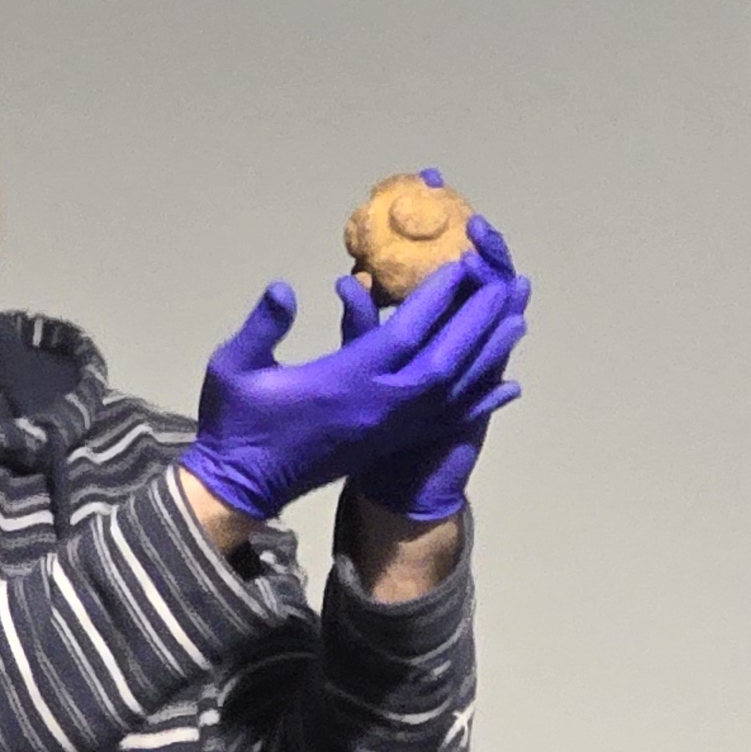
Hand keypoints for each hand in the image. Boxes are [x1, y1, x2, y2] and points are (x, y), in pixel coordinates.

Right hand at [177, 228, 521, 524]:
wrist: (241, 486)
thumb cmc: (235, 424)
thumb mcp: (233, 367)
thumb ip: (262, 326)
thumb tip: (284, 288)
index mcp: (345, 383)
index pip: (405, 334)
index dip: (437, 298)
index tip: (459, 264)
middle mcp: (379, 406)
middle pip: (445, 360)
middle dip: (477, 320)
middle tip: (502, 283)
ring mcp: (389, 428)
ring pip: (454, 389)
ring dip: (488, 354)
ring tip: (517, 320)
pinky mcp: (391, 441)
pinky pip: (446, 419)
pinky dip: (479, 400)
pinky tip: (505, 386)